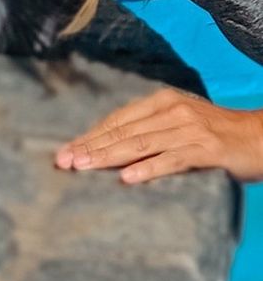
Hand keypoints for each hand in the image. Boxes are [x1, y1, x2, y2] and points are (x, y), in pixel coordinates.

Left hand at [54, 88, 262, 183]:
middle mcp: (173, 111)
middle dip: (90, 147)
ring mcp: (190, 129)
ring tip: (83, 167)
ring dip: (108, 157)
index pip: (116, 121)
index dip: (88, 136)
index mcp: (162, 102)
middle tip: (63, 162)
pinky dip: (148, 169)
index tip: (64, 152)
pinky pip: (172, 159)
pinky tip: (127, 178)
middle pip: (123, 132)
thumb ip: (149, 132)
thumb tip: (107, 149)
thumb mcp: (179, 125)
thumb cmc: (216, 135)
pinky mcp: (207, 150)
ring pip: (141, 144)